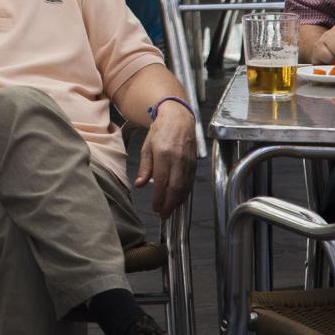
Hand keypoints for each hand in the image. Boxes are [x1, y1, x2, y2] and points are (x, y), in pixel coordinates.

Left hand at [134, 103, 197, 218]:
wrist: (178, 119)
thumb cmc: (160, 132)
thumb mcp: (146, 147)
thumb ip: (145, 168)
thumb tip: (140, 185)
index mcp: (164, 155)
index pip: (162, 182)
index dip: (159, 198)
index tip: (155, 208)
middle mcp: (178, 159)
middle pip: (176, 188)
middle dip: (170, 204)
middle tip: (164, 215)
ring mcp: (188, 162)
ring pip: (185, 187)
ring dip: (178, 201)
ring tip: (170, 210)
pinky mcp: (194, 163)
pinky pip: (190, 182)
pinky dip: (185, 193)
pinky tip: (178, 199)